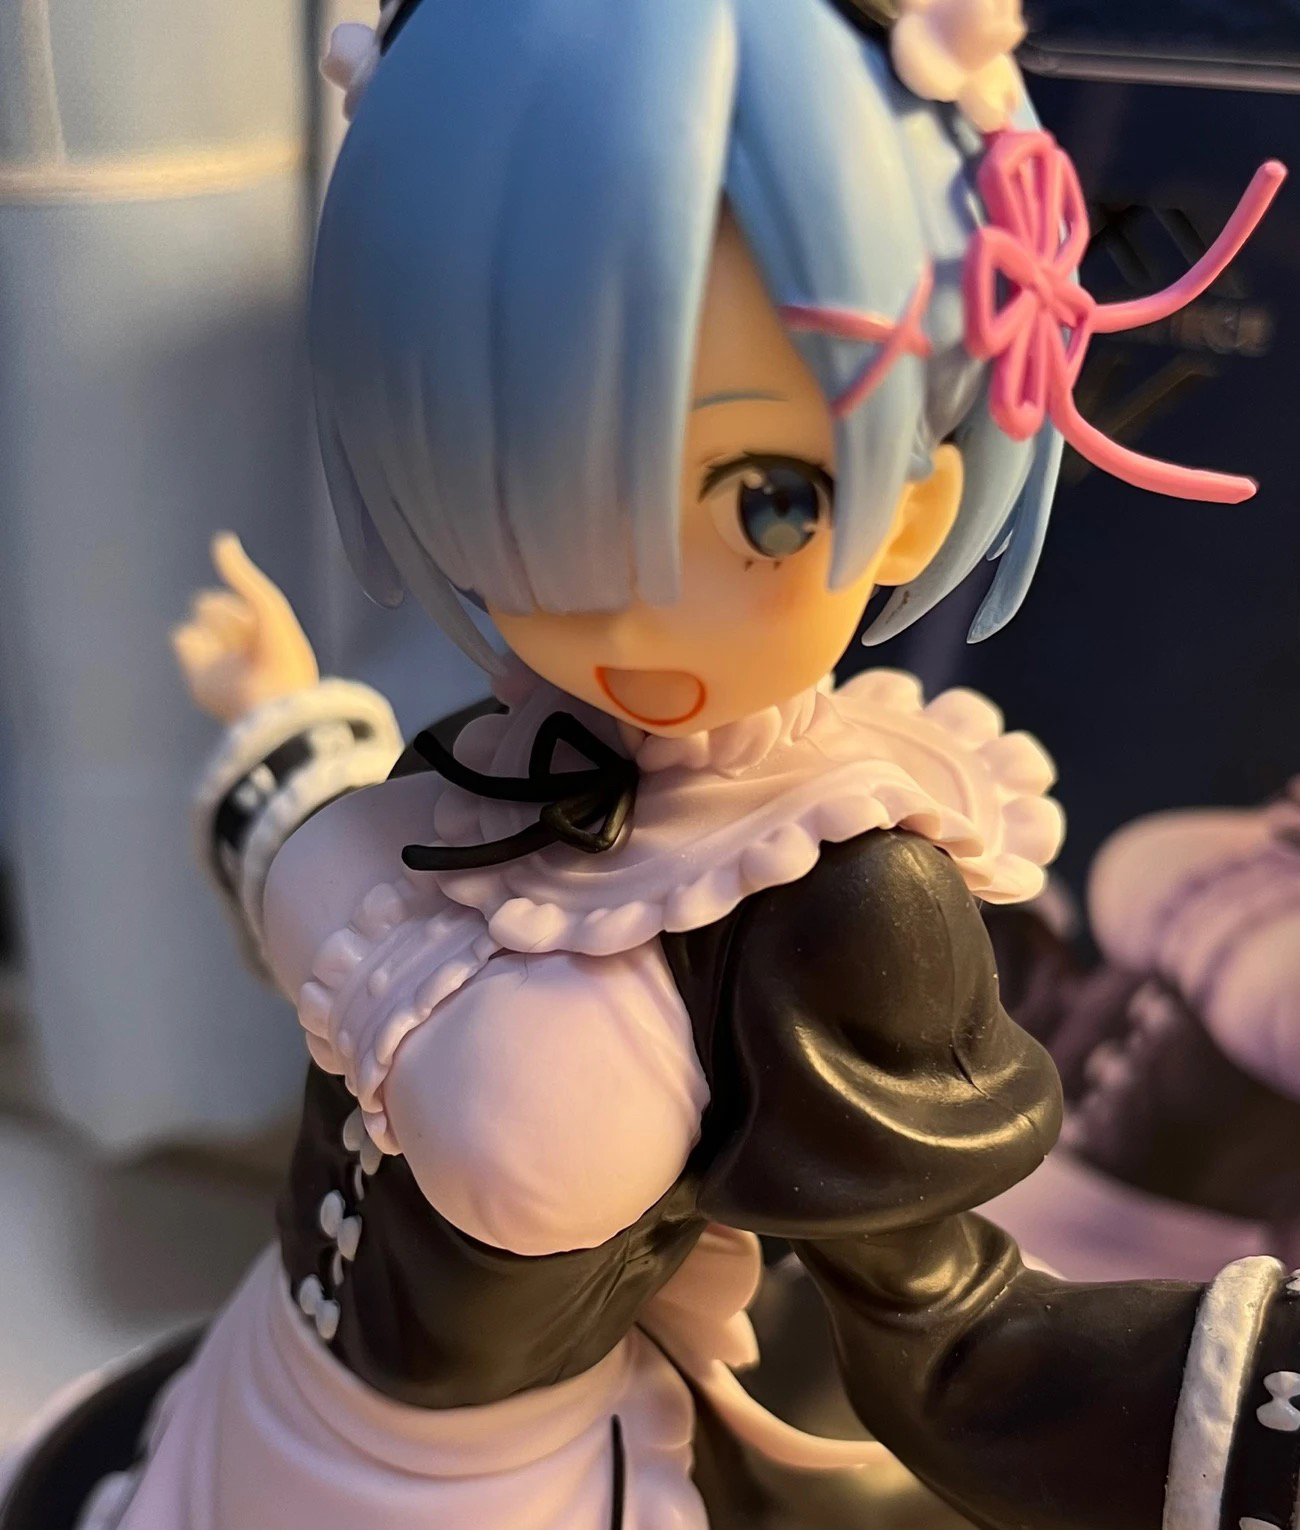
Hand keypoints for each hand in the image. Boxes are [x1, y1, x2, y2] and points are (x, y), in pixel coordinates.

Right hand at [171, 534, 319, 723]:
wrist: (272, 702)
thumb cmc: (280, 653)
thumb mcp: (266, 603)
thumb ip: (242, 573)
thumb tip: (222, 539)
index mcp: (264, 635)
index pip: (238, 597)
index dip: (245, 602)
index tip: (261, 623)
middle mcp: (238, 648)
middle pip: (214, 603)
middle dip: (228, 610)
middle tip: (249, 636)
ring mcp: (218, 662)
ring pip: (199, 617)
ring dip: (217, 621)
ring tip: (236, 645)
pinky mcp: (197, 677)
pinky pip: (182, 635)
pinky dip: (196, 635)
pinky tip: (217, 650)